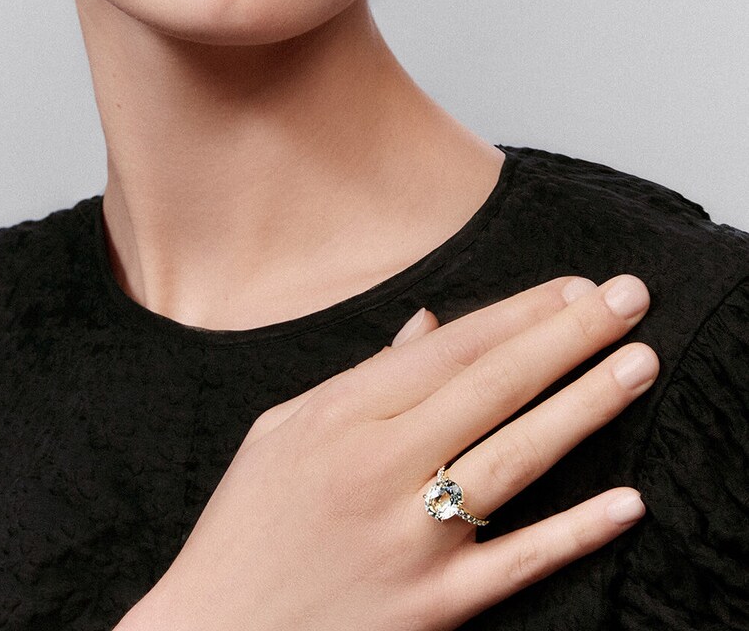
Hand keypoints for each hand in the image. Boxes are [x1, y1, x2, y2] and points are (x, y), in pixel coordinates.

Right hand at [115, 275, 656, 629]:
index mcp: (340, 417)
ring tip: (639, 364)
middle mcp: (379, 470)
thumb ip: (363, 376)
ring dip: (586, 407)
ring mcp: (411, 541)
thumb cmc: (246, 525)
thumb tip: (431, 324)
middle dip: (569, 335)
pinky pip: (518, 563)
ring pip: (516, 460)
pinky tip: (626, 501)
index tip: (572, 287)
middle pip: (494, 389)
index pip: (451, 349)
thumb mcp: (283, 429)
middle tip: (628, 298)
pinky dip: (576, 533)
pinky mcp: (433, 607)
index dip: (519, 313)